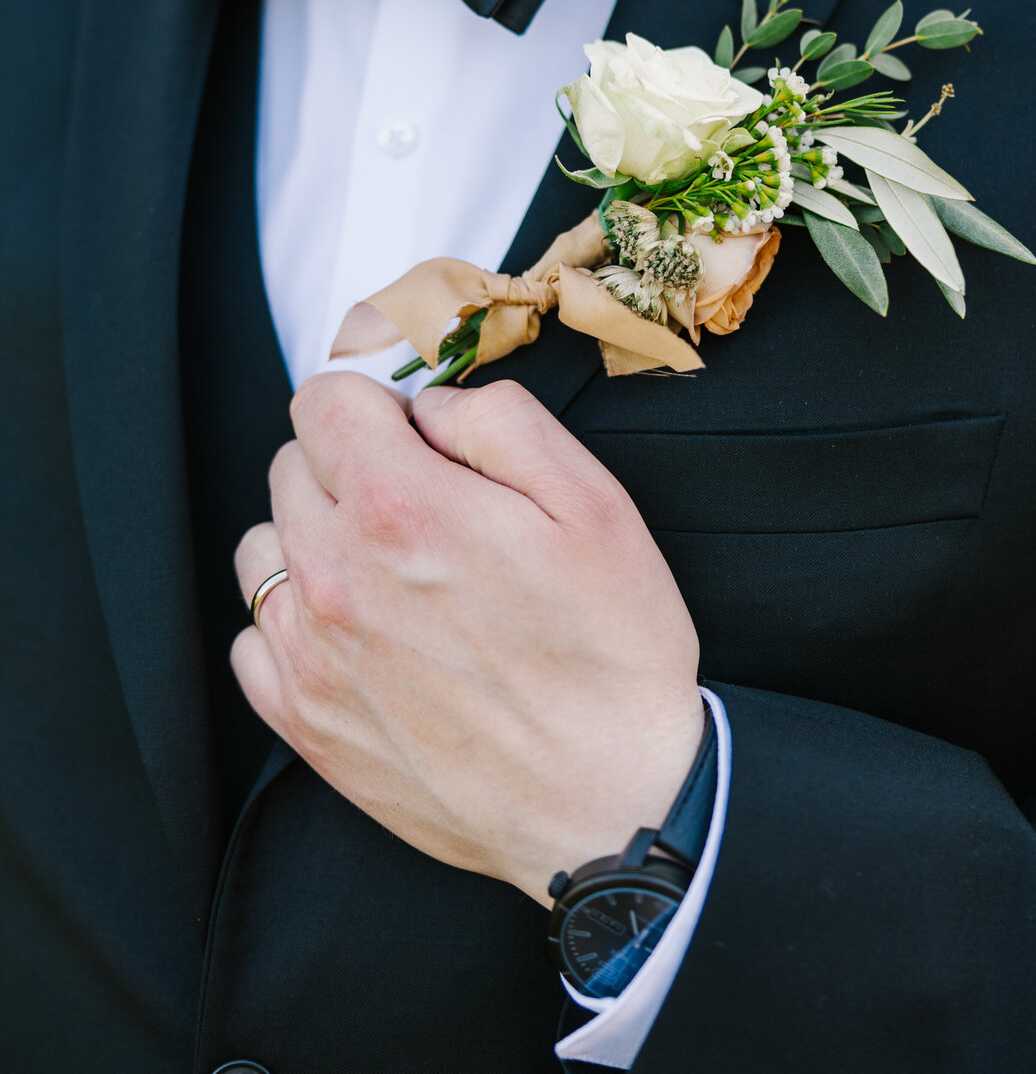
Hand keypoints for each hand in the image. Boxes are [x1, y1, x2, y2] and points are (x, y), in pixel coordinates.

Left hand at [232, 373, 703, 905]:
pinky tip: (363, 637)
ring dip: (313, 541)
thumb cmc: (613, 653)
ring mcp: (312, 656)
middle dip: (350, 467)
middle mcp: (336, 576)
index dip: (377, 406)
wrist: (613, 803)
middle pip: (290, 468)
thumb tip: (429, 408)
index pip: (322, 400)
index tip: (418, 439)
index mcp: (402, 508)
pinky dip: (294, 626)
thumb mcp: (594, 501)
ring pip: (263, 548)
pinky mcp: (306, 723)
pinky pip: (253, 641)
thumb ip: (500, 421)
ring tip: (389, 572)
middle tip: (425, 508)